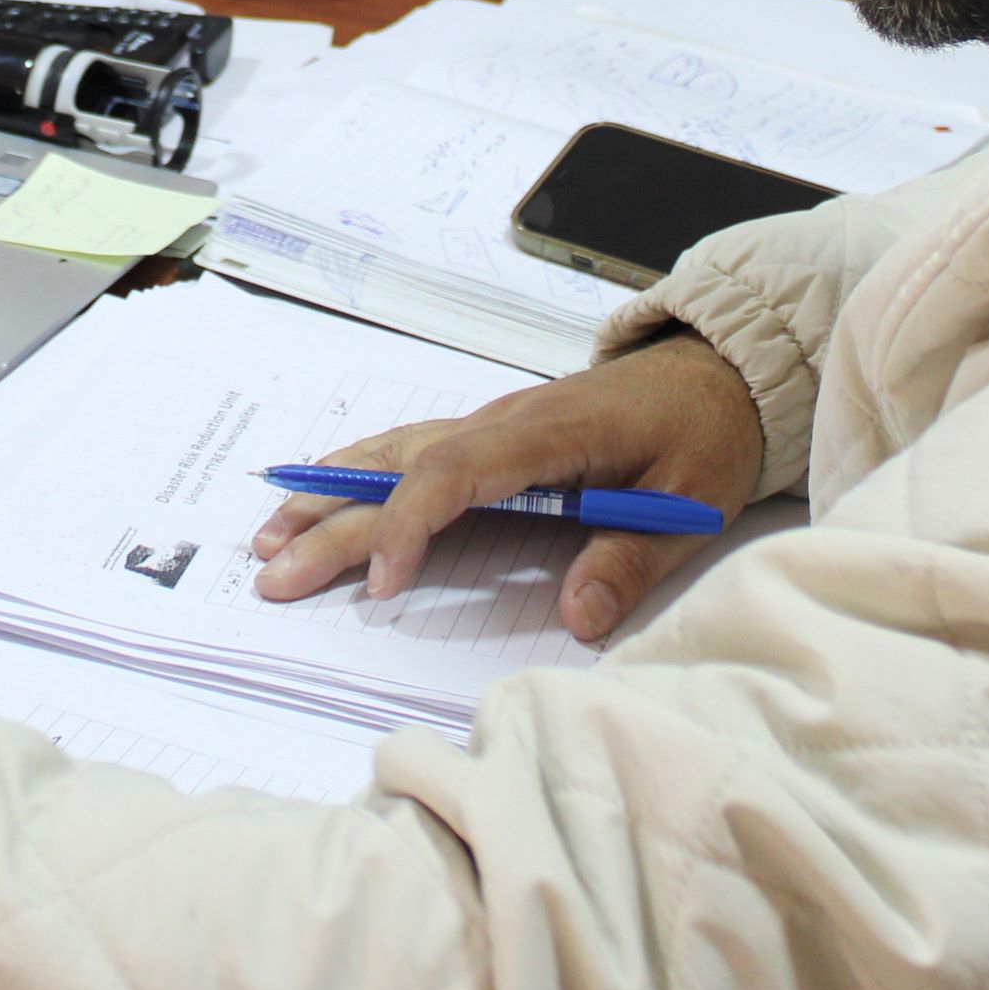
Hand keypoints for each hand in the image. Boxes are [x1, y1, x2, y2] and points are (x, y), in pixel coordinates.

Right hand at [252, 330, 761, 642]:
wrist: (719, 370)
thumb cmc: (704, 433)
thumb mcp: (690, 501)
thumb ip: (630, 560)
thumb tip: (578, 618)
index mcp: (549, 433)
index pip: (456, 474)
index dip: (409, 525)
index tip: (379, 584)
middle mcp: (505, 423)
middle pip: (402, 468)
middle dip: (333, 520)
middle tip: (272, 571)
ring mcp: (493, 425)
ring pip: (393, 453)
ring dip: (329, 491)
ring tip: (269, 535)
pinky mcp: (493, 437)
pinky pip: (409, 450)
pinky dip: (356, 471)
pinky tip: (319, 489)